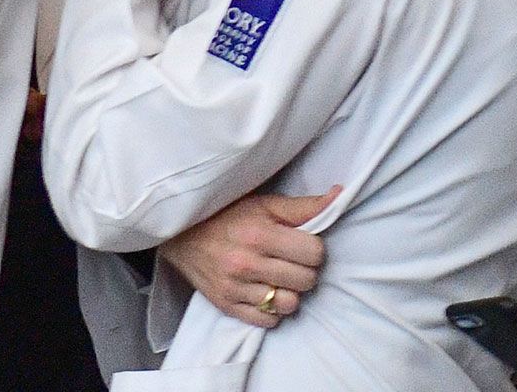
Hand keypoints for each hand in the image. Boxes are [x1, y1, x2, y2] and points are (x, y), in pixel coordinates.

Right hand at [158, 187, 340, 329]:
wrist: (176, 232)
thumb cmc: (224, 214)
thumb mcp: (262, 203)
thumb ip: (303, 205)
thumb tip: (340, 195)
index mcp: (258, 234)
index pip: (315, 253)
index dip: (312, 247)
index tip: (298, 243)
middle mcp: (246, 263)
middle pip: (306, 280)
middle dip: (303, 269)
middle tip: (288, 260)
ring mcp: (235, 287)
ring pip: (289, 304)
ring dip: (288, 292)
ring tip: (277, 278)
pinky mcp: (226, 305)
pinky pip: (267, 320)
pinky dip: (270, 310)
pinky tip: (263, 292)